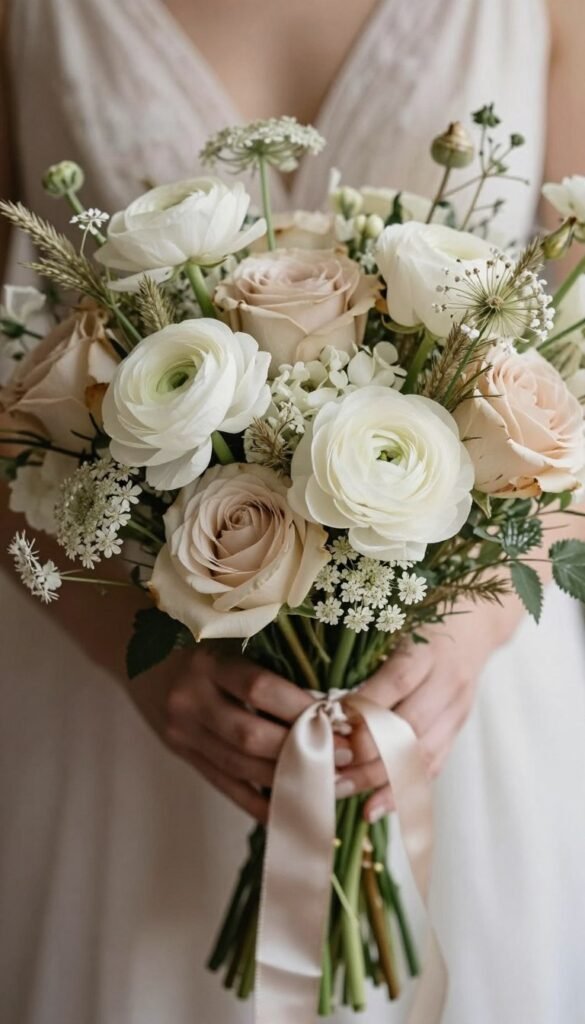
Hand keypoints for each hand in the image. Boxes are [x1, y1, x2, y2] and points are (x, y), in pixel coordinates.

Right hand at [165, 646, 350, 822]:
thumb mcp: (222, 636)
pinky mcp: (182, 754)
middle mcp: (191, 700)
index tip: (339, 717)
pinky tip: (289, 811)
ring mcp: (183, 732)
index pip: (258, 688)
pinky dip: (258, 803)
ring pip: (239, 768)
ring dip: (287, 781)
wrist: (132, 648)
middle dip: (301, 750)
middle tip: (344, 756)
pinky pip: (224, 785)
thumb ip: (262, 661)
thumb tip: (325, 696)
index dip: (299, 707)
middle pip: (250, 736)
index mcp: (207, 663)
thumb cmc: (192, 635)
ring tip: (329, 784)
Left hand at [336, 605, 503, 822]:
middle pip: (409, 727)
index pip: (398, 682)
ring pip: (420, 754)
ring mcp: (457, 711)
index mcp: (430, 650)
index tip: (326, 722)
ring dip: (379, 779)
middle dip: (366, 753)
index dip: (364, 706)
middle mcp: (448, 683)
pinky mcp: (457, 731)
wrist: (477, 624)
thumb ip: (368, 651)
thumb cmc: (423, 617)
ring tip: (342, 792)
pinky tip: (374, 809)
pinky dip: (402, 791)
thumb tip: (322, 692)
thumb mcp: (398, 621)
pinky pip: (432, 767)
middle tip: (327, 767)